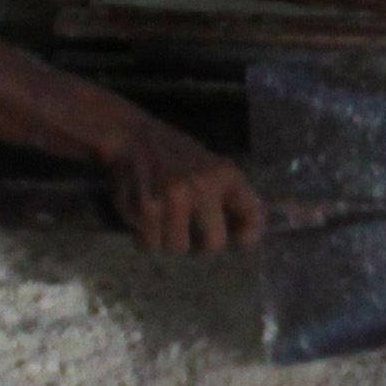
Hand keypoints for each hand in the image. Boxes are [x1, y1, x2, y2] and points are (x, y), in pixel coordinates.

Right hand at [105, 111, 266, 253]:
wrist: (132, 136)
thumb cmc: (176, 155)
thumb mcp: (212, 166)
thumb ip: (230, 198)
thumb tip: (245, 236)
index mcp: (225, 175)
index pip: (253, 216)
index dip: (247, 235)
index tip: (236, 239)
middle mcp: (202, 187)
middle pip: (214, 245)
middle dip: (200, 244)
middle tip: (190, 233)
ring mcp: (173, 200)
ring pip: (177, 248)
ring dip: (167, 240)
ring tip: (162, 219)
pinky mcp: (145, 210)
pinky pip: (149, 244)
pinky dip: (144, 237)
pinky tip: (144, 216)